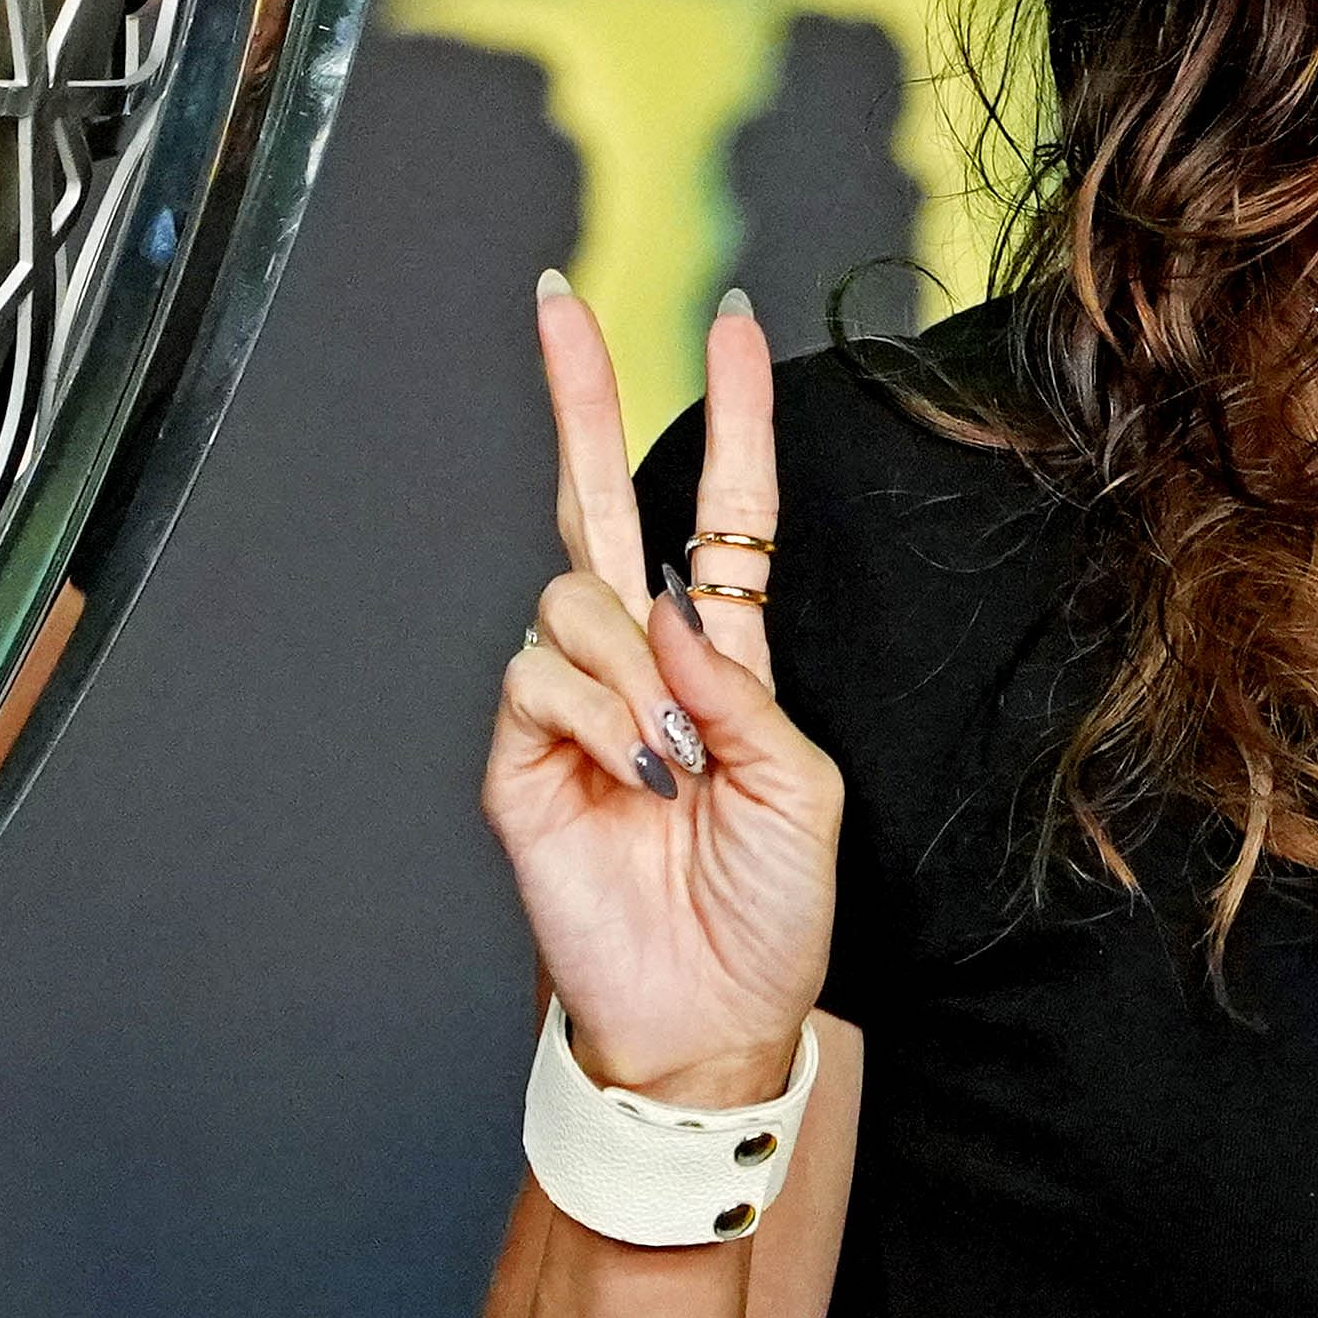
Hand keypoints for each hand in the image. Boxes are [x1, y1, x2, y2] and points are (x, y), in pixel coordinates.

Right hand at [485, 282, 839, 1109]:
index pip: (723, 514)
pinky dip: (592, 716)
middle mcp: (637, 663)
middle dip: (577, 394)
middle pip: (598, 500)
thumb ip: (740, 690)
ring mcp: (569, 705)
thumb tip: (663, 613)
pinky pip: (537, 678)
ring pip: (573, 599)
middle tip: (554, 298)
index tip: (734, 325)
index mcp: (720, 660)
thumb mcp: (800, 787)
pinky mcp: (518, 757)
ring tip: (667, 766)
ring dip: (629, 671)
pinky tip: (628, 776)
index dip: (733, 419)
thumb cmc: (770, 915)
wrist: (709, 1018)